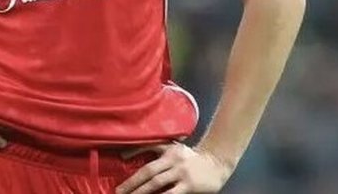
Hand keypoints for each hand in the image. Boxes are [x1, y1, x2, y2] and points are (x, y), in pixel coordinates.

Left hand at [115, 143, 234, 193]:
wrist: (218, 162)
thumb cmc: (193, 157)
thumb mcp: (176, 149)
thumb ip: (157, 150)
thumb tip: (128, 155)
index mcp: (169, 149)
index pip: (148, 148)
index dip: (133, 152)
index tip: (120, 158)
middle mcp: (173, 160)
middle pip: (148, 171)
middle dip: (132, 182)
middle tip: (119, 191)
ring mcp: (181, 173)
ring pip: (156, 183)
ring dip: (141, 192)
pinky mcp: (189, 185)